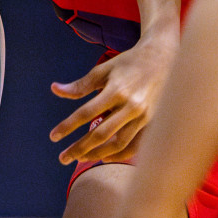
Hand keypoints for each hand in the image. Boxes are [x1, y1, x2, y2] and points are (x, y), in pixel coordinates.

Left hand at [50, 36, 175, 164]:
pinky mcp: (153, 123)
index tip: (53, 136)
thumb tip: (55, 89)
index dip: (68, 126)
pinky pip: (135, 146)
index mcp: (116, 91)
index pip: (86, 113)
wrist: (163, 59)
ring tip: (80, 159)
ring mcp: (144, 117)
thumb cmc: (128, 63)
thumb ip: (80, 85)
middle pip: (101, 134)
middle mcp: (131, 106)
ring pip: (118, 144)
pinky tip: (104, 157)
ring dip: (97, 154)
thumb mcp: (103, 70)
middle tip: (62, 158)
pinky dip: (119, 155)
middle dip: (80, 148)